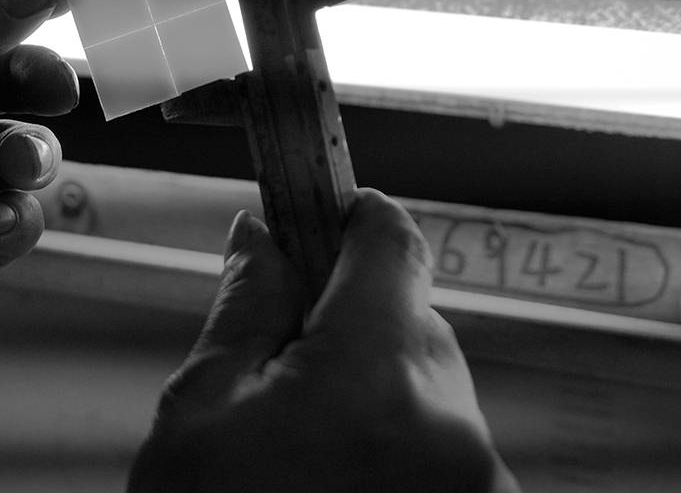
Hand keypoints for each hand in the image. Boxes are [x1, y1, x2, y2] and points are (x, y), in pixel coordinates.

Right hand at [128, 189, 520, 492]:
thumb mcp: (199, 423)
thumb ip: (242, 312)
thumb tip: (258, 237)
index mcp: (378, 374)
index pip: (391, 240)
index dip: (348, 215)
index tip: (316, 214)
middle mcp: (453, 420)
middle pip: (412, 313)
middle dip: (349, 316)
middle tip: (279, 358)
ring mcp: (480, 476)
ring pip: (430, 380)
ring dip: (375, 383)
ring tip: (303, 444)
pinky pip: (447, 440)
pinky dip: (400, 437)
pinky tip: (340, 476)